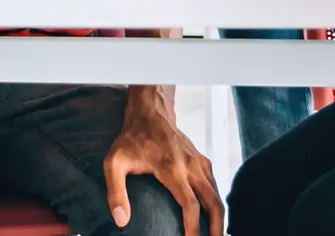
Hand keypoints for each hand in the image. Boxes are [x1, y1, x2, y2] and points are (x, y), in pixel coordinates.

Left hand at [105, 88, 222, 235]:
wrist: (150, 111)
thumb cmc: (131, 138)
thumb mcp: (114, 162)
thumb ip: (116, 192)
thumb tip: (121, 221)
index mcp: (172, 168)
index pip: (190, 204)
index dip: (193, 228)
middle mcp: (191, 165)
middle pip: (214, 203)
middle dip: (216, 228)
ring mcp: (199, 162)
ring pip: (218, 195)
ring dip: (220, 218)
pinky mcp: (202, 161)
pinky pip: (215, 186)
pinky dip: (217, 204)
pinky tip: (213, 218)